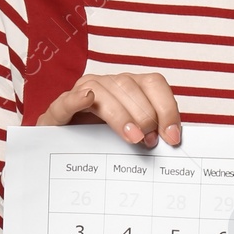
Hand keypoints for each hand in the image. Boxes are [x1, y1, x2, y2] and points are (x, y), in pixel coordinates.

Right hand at [37, 72, 181, 147]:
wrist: (63, 150)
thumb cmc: (103, 142)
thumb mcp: (132, 135)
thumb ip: (152, 132)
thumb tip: (174, 139)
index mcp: (129, 87)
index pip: (153, 83)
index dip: (167, 107)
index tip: (173, 137)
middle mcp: (107, 84)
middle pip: (131, 86)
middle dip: (146, 115)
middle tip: (150, 141)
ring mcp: (81, 92)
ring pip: (103, 92)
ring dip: (121, 114)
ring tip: (133, 137)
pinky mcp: (58, 109)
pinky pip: (66, 100)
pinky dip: (77, 98)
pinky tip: (86, 99)